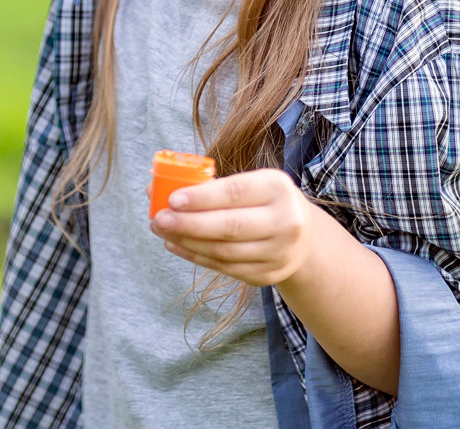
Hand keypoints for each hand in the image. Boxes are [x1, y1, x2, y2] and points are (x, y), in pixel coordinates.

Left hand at [150, 168, 317, 287]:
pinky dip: (196, 256)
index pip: (235, 193)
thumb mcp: (252, 183)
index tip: (172, 199)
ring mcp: (278, 253)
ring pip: (224, 251)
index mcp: (278, 188)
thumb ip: (212, 185)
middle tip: (158, 218)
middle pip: (229, 227)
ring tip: (161, 230)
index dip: (202, 197)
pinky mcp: (267, 275)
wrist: (303, 236)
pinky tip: (175, 244)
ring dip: (187, 241)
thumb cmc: (264, 200)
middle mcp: (285, 222)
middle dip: (188, 223)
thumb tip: (156, 186)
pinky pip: (225, 267)